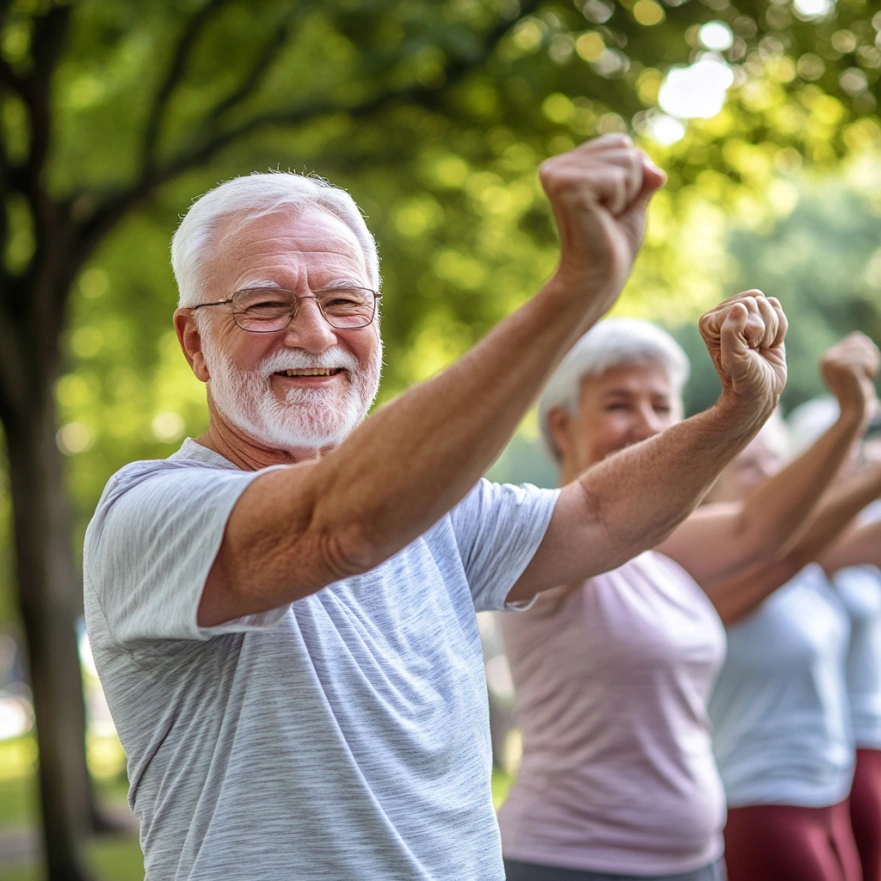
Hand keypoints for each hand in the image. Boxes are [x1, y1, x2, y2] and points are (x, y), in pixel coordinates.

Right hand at [540, 135, 665, 322]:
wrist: (598, 276)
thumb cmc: (613, 243)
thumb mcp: (633, 201)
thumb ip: (644, 176)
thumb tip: (658, 173)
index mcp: (565, 165)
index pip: (620, 142)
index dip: (630, 176)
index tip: (609, 206)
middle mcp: (555, 166)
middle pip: (625, 147)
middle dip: (631, 184)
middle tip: (607, 214)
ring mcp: (557, 174)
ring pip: (626, 160)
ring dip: (626, 195)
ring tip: (604, 217)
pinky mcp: (566, 187)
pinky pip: (618, 178)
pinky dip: (620, 202)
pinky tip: (599, 218)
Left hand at [699, 291, 787, 408]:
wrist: (760, 392)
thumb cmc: (744, 379)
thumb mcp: (735, 360)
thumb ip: (731, 333)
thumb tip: (740, 307)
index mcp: (709, 322)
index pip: (741, 306)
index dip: (750, 330)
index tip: (744, 350)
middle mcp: (723, 315)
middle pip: (755, 301)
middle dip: (761, 329)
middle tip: (752, 350)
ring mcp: (743, 315)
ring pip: (768, 304)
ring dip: (770, 331)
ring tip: (758, 348)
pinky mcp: (761, 319)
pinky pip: (779, 311)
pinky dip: (779, 330)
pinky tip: (768, 344)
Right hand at [821, 332, 878, 424]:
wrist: (853, 410)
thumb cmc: (855, 390)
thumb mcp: (848, 368)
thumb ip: (849, 352)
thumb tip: (858, 336)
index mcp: (826, 358)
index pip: (856, 338)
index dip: (866, 351)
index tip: (862, 368)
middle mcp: (827, 359)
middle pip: (861, 342)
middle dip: (869, 356)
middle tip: (863, 374)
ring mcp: (835, 363)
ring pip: (865, 351)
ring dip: (871, 365)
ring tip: (862, 378)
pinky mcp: (845, 369)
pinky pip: (867, 361)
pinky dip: (871, 370)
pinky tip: (863, 381)